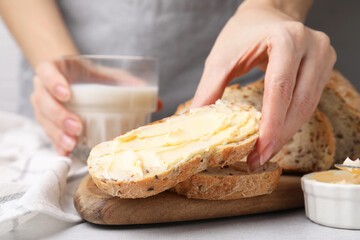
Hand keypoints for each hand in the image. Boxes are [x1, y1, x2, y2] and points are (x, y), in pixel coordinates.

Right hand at [31, 59, 162, 155]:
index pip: (46, 71)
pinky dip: (56, 144)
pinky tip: (65, 153)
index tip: (67, 94)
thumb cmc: (93, 76)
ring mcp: (43, 106)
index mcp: (55, 69)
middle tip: (77, 127)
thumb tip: (158, 103)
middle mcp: (43, 88)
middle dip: (59, 115)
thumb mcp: (110, 75)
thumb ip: (131, 85)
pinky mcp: (47, 122)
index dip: (53, 82)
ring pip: (43, 120)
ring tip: (72, 144)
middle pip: (43, 101)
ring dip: (57, 134)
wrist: (75, 77)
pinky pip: (47, 134)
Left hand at [191, 3, 335, 170]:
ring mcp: (322, 55)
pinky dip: (292, 120)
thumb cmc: (243, 32)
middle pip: (298, 102)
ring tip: (265, 152)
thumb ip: (209, 89)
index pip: (280, 89)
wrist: (266, 14)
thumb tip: (196, 120)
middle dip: (278, 136)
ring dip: (286, 132)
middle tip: (259, 159)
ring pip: (308, 106)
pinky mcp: (324, 65)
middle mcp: (311, 45)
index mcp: (285, 39)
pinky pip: (310, 101)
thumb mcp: (221, 58)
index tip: (258, 152)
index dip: (270, 125)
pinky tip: (277, 134)